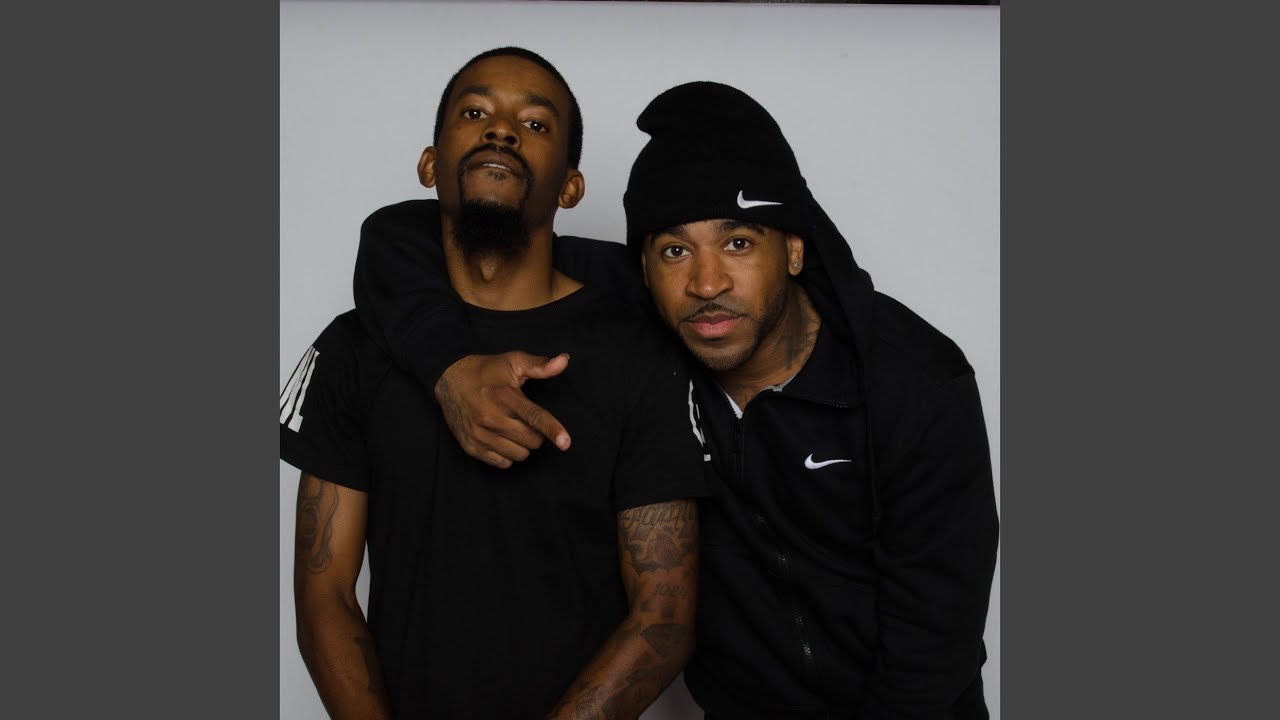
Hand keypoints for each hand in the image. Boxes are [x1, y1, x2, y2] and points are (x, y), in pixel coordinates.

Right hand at [433, 352, 571, 468]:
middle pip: (531, 440)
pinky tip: (502, 438)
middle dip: (536, 433)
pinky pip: (503, 463)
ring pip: (520, 455)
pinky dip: (508, 454)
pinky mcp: (471, 447)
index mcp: (505, 397)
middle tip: (527, 420)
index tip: (565, 442)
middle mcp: (491, 418)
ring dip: (523, 445)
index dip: (552, 430)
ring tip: (514, 428)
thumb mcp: (513, 361)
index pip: (534, 417)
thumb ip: (540, 365)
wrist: (449, 379)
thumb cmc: (486, 371)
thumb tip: (564, 360)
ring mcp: (480, 435)